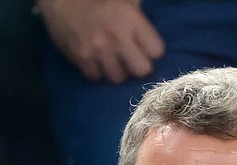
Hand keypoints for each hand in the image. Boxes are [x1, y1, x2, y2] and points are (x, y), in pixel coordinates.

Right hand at [37, 0, 164, 82]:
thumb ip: (139, 14)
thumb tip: (149, 34)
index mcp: (130, 18)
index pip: (156, 51)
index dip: (151, 51)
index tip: (144, 47)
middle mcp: (116, 36)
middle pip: (141, 70)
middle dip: (137, 65)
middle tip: (129, 57)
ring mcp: (97, 49)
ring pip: (118, 78)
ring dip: (116, 70)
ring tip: (111, 59)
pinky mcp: (80, 57)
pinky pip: (96, 77)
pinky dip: (97, 71)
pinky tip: (95, 59)